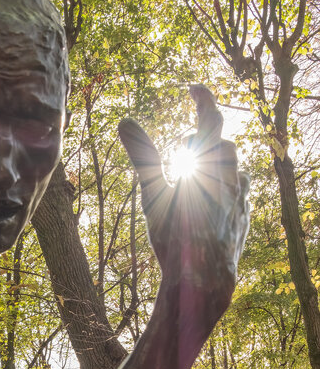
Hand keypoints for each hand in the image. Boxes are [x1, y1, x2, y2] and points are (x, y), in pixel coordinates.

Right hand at [118, 85, 248, 311]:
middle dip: (205, 142)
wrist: (203, 279)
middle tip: (187, 146)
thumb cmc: (174, 238)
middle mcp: (231, 177)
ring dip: (218, 165)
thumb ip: (142, 156)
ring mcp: (242, 198)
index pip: (211, 119)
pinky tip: (212, 202)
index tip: (195, 88)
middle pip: (224, 145)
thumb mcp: (152, 196)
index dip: (204, 99)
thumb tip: (124, 121)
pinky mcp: (245, 217)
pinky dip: (226, 188)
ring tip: (198, 175)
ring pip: (236, 169)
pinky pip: (240, 193)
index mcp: (208, 165)